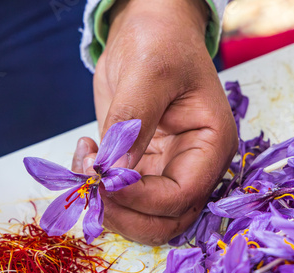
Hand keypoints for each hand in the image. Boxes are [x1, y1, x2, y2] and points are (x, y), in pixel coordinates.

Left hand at [73, 0, 237, 244]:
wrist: (148, 30)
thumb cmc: (161, 41)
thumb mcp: (148, 72)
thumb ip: (133, 123)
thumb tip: (114, 174)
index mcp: (210, 146)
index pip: (181, 195)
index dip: (140, 198)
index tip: (103, 180)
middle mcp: (190, 166)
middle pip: (163, 221)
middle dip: (123, 214)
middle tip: (90, 185)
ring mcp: (163, 169)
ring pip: (139, 216)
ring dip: (106, 205)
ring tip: (83, 163)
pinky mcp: (138, 165)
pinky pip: (118, 196)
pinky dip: (96, 188)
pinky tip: (84, 155)